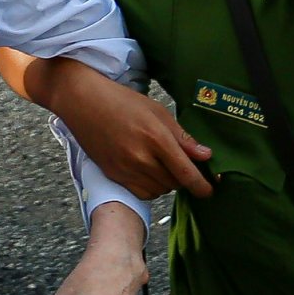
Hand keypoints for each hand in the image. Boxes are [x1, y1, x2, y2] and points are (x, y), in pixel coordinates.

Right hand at [38, 60, 211, 200]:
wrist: (83, 103)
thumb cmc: (122, 102)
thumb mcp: (158, 112)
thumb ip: (183, 138)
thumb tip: (205, 156)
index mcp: (156, 139)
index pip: (186, 173)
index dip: (202, 185)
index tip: (210, 189)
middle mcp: (141, 158)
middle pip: (174, 183)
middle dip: (185, 179)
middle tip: (186, 168)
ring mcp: (126, 169)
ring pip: (159, 190)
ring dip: (168, 183)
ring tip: (165, 166)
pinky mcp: (114, 175)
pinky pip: (142, 192)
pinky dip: (151, 187)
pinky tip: (149, 172)